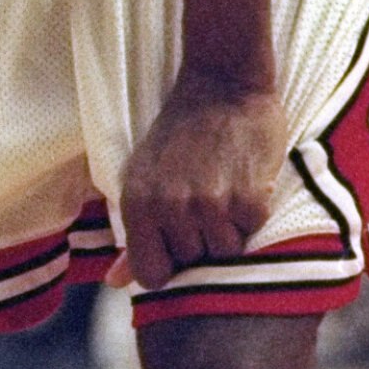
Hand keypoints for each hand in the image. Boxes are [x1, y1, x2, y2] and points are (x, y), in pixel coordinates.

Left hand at [119, 70, 285, 290]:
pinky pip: (253, 232)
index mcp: (137, 204)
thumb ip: (133, 235)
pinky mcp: (249, 197)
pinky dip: (252, 215)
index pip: (151, 275)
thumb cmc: (179, 136)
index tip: (177, 249)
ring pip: (225, 253)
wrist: (222, 85)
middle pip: (192, 264)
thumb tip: (115, 283)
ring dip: (229, 232)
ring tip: (224, 194)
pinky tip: (244, 185)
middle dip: (200, 244)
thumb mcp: (142, 178)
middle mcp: (171, 208)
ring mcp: (211, 204)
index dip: (168, 268)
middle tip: (205, 205)